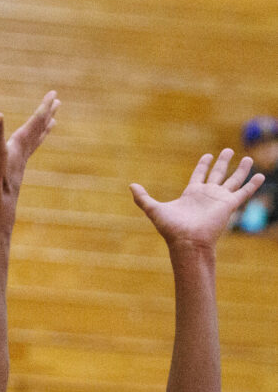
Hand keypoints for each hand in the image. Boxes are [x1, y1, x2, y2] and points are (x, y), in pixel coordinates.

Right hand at [0, 91, 58, 210]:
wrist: (2, 204)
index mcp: (21, 142)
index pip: (36, 120)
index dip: (44, 106)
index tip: (54, 94)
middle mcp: (25, 149)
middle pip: (40, 128)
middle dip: (48, 114)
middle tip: (58, 101)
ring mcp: (22, 159)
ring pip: (36, 140)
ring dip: (44, 128)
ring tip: (53, 120)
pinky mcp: (17, 168)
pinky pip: (29, 151)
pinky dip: (34, 144)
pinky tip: (31, 146)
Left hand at [130, 150, 264, 251]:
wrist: (187, 242)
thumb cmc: (171, 229)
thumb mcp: (154, 209)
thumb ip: (142, 198)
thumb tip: (130, 186)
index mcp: (191, 194)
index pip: (199, 175)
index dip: (203, 165)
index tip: (208, 155)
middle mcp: (207, 195)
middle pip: (217, 174)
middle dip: (222, 162)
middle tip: (228, 150)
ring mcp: (219, 199)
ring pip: (233, 180)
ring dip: (241, 170)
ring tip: (248, 158)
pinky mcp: (229, 205)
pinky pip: (244, 192)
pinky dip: (252, 184)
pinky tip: (261, 176)